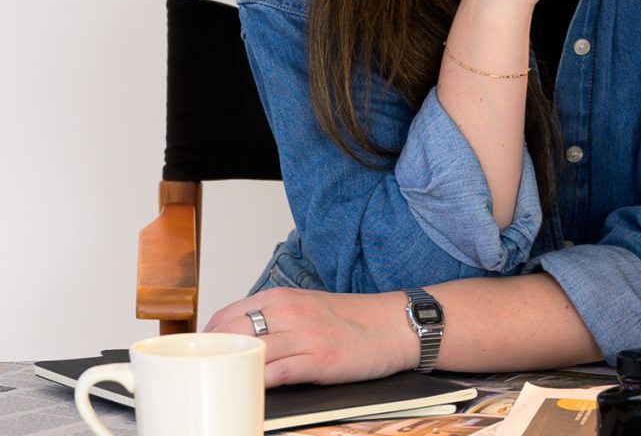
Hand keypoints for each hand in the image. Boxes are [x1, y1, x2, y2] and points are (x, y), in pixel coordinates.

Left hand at [204, 287, 415, 386]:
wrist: (394, 324)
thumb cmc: (350, 320)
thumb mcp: (307, 307)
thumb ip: (274, 319)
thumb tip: (238, 340)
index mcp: (283, 297)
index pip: (226, 315)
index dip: (205, 339)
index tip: (195, 359)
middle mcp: (290, 312)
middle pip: (231, 333)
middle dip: (209, 358)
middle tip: (200, 379)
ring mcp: (305, 336)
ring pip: (250, 351)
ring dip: (229, 372)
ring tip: (215, 391)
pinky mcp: (320, 360)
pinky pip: (278, 372)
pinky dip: (259, 384)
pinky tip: (248, 394)